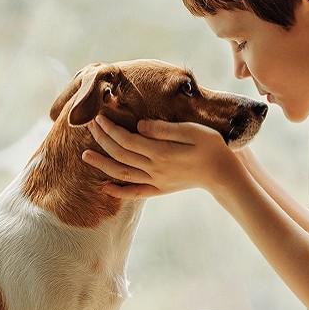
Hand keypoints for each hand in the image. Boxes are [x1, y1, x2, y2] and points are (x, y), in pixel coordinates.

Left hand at [82, 114, 239, 198]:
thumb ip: (164, 129)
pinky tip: (105, 187)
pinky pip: (135, 192)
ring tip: (84, 156)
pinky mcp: (160, 189)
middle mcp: (155, 169)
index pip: (127, 139)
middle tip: (90, 126)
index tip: (98, 117)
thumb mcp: (192, 131)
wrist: (224, 174)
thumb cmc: (211, 147)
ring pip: (122, 174)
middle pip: (120, 154)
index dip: (110, 128)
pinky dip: (118, 191)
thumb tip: (139, 125)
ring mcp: (156, 181)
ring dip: (102, 164)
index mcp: (161, 152)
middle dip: (102, 139)